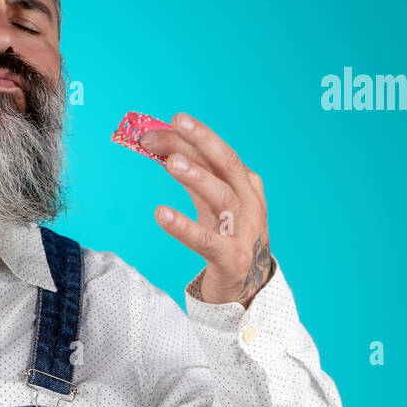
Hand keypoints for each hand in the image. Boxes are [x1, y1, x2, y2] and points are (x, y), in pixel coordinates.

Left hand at [139, 112, 272, 307]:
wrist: (245, 284)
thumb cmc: (225, 234)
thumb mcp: (211, 201)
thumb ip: (191, 175)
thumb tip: (157, 145)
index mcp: (245, 183)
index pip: (216, 153)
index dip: (189, 137)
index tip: (157, 128)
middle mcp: (249, 201)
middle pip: (226, 164)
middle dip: (202, 140)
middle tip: (177, 122)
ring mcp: (244, 230)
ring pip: (221, 196)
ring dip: (196, 176)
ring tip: (170, 163)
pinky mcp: (232, 257)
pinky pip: (206, 240)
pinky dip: (184, 227)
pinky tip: (161, 214)